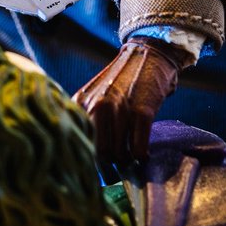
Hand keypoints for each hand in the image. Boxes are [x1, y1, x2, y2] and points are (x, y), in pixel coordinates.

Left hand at [73, 38, 185, 164]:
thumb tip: (82, 153)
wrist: (147, 55)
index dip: (86, 161)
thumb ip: (86, 117)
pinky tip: (142, 154)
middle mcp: (97, 106)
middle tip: (116, 168)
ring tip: (130, 158)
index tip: (94, 170)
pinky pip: (138, 150)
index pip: (77, 141)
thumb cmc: (120, 80)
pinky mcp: (142, 112)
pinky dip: (141, 157)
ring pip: (119, 155)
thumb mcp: (93, 94)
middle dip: (109, 167)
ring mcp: (120, 109)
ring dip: (126, 162)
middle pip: (100, 154)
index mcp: (81, 102)